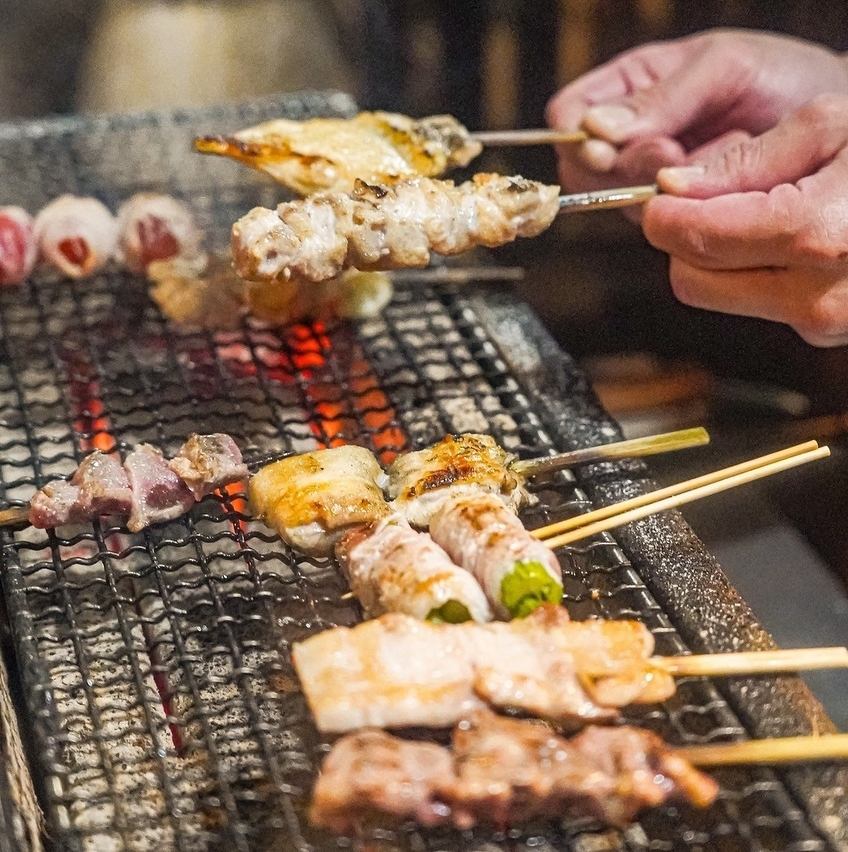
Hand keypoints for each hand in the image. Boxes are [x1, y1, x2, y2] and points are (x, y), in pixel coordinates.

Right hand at [546, 29, 847, 193]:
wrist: (835, 128)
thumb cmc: (783, 81)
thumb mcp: (723, 67)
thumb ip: (661, 96)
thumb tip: (594, 127)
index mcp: (631, 86)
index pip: (568, 114)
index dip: (577, 135)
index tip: (607, 146)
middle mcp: (632, 136)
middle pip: (583, 165)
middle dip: (626, 165)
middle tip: (672, 154)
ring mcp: (648, 179)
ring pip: (616, 198)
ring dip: (658, 189)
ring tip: (708, 161)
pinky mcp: (672, 214)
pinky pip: (654, 222)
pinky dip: (683, 209)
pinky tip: (715, 187)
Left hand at [643, 95, 847, 345]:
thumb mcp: (830, 127)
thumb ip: (744, 161)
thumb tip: (673, 187)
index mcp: (814, 234)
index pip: (693, 241)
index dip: (664, 216)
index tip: (660, 196)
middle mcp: (816, 294)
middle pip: (690, 280)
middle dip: (687, 240)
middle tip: (709, 200)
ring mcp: (821, 321)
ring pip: (716, 296)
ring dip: (718, 258)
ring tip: (759, 214)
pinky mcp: (823, 331)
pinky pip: (755, 302)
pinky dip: (752, 272)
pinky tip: (787, 240)